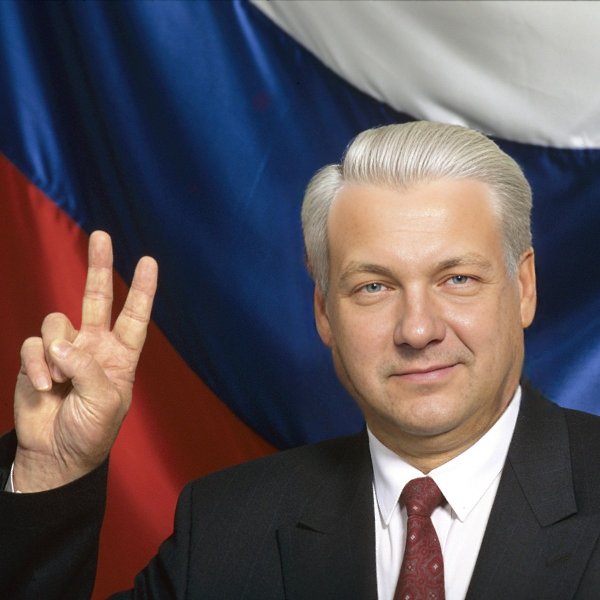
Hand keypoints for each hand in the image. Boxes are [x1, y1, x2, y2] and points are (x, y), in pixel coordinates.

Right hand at [13, 231, 157, 491]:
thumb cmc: (92, 431)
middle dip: (99, 266)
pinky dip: (38, 364)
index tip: (148, 261)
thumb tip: (61, 344)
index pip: (135, 316)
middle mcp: (94, 345)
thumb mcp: (104, 401)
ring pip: (58, 321)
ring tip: (60, 381)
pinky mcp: (37, 359)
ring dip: (57, 350)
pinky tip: (45, 387)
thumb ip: (86, 368)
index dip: (142, 290)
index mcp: (121, 355)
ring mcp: (65, 350)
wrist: (57, 454)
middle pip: (97, 298)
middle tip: (101, 235)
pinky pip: (34, 344)